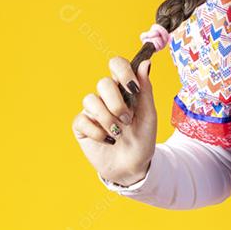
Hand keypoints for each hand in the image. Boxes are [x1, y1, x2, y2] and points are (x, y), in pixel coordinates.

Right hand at [72, 57, 156, 185]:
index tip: (133, 87)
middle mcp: (106, 97)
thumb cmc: (143, 138)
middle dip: (117, 103)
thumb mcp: (149, 115)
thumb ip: (145, 89)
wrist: (134, 166)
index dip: (122, 71)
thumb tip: (145, 63)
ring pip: (90, 100)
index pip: (117, 65)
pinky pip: (81, 119)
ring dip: (107, 118)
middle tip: (127, 120)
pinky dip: (97, 132)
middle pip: (103, 83)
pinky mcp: (81, 127)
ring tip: (118, 132)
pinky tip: (108, 140)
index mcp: (124, 89)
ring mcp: (92, 111)